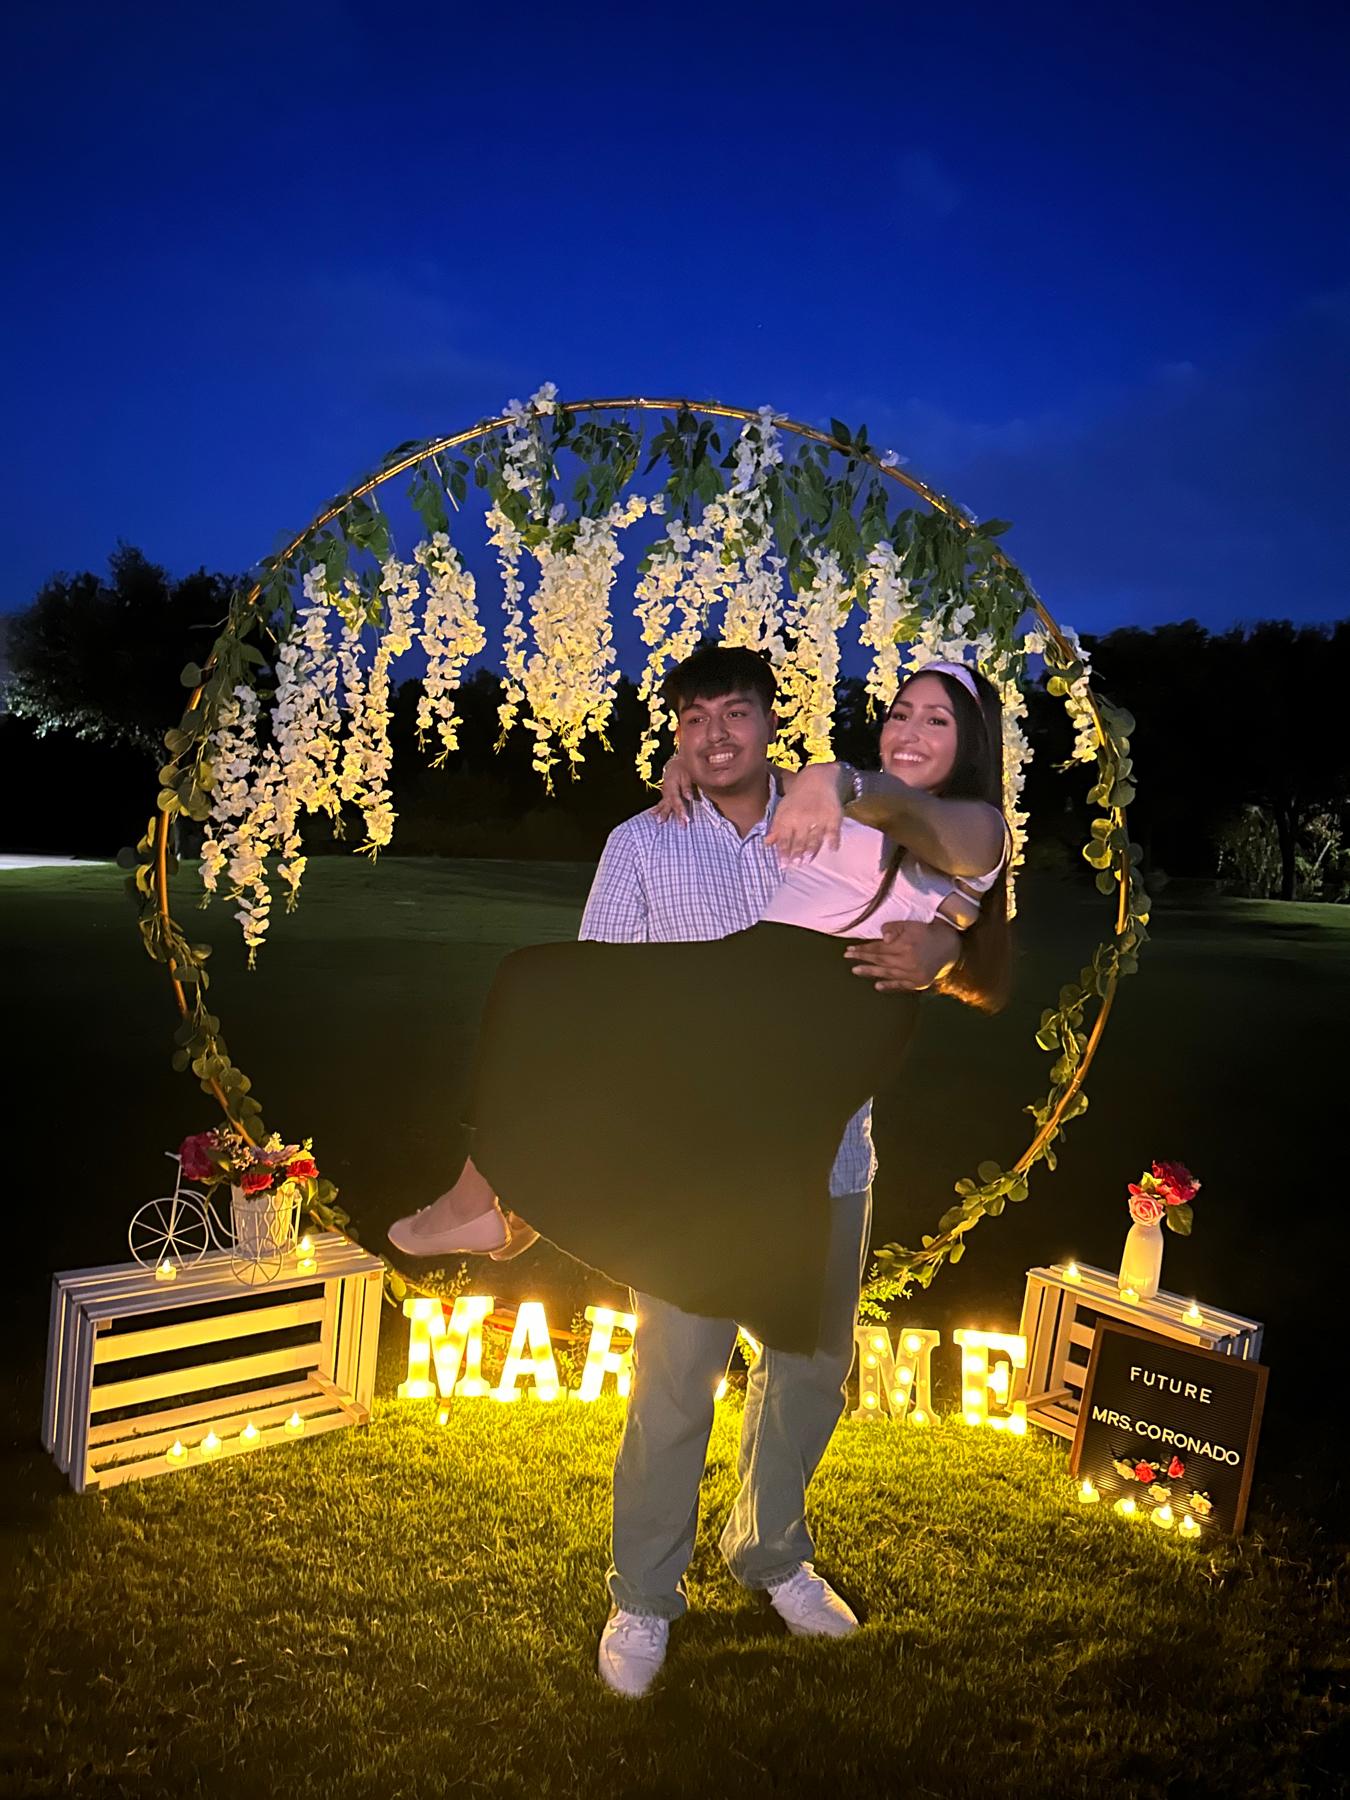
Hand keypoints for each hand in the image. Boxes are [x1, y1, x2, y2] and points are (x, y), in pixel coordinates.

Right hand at [654, 751, 696, 824]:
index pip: (676, 800)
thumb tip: (689, 798)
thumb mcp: (686, 774)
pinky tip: (652, 814)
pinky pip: (661, 802)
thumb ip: (686, 786)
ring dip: (663, 813)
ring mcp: (664, 792)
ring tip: (660, 822)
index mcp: (672, 785)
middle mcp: (667, 790)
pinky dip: (657, 809)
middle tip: (679, 825)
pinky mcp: (665, 793)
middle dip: (674, 815)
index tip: (685, 819)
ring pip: (664, 804)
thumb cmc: (682, 768)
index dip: (681, 810)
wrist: (675, 763)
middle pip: (670, 804)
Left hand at [765, 763, 843, 862]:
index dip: (783, 852)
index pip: (785, 838)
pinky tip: (832, 849)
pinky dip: (833, 840)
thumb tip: (767, 844)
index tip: (782, 865)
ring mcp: (819, 818)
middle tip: (795, 865)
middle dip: (796, 853)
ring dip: (811, 850)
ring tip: (808, 860)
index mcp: (788, 817)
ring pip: (815, 837)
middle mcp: (802, 819)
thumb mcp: (783, 810)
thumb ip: (776, 828)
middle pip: (799, 839)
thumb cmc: (797, 798)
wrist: (817, 778)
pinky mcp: (833, 816)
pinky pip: (834, 830)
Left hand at [844, 918, 960, 992]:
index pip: (878, 949)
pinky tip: (877, 986)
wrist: (949, 946)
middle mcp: (908, 962)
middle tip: (849, 959)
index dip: (863, 950)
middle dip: (863, 960)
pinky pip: (901, 985)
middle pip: (880, 961)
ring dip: (871, 973)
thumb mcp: (910, 925)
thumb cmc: (926, 932)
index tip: (849, 950)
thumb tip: (882, 938)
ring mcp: (914, 974)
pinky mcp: (919, 982)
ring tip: (856, 971)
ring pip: (888, 973)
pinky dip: (889, 986)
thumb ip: (894, 928)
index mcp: (905, 946)